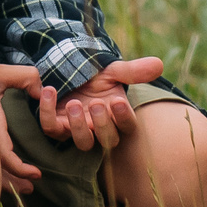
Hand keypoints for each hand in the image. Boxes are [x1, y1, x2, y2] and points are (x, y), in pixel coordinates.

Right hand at [0, 60, 48, 191]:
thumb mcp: (0, 71)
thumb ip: (26, 76)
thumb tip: (42, 90)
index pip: (3, 154)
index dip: (19, 168)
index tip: (36, 173)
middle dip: (13, 182)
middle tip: (30, 189)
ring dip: (3, 181)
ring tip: (22, 190)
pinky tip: (3, 178)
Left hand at [37, 56, 163, 151]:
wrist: (68, 70)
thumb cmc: (95, 75)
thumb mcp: (112, 71)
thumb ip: (133, 71)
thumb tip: (158, 64)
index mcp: (117, 116)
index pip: (128, 126)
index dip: (124, 117)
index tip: (117, 101)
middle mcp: (100, 128)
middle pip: (108, 140)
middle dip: (102, 124)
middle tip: (96, 104)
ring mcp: (78, 130)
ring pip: (83, 142)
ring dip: (78, 125)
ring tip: (73, 103)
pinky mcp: (56, 126)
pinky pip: (52, 128)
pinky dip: (47, 112)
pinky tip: (49, 91)